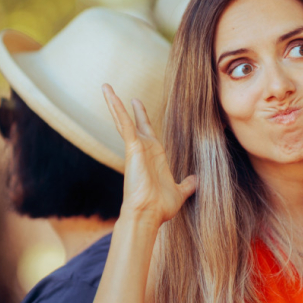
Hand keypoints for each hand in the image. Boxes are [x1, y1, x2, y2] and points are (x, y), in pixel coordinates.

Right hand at [102, 83, 196, 226]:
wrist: (149, 214)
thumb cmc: (160, 207)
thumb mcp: (180, 192)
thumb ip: (188, 184)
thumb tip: (197, 179)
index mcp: (154, 156)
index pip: (147, 132)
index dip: (142, 118)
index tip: (137, 105)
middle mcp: (143, 150)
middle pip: (134, 123)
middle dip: (129, 108)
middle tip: (123, 94)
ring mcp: (136, 148)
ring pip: (123, 121)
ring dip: (115, 104)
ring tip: (106, 87)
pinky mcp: (131, 148)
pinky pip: (124, 124)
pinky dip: (118, 110)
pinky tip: (111, 96)